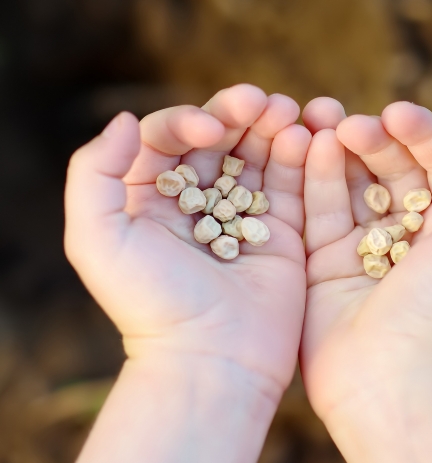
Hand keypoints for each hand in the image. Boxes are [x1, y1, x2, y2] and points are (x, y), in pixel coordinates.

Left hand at [64, 85, 309, 402]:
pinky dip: (300, 158)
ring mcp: (242, 215)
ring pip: (258, 155)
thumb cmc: (150, 305)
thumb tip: (124, 120)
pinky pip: (292, 185)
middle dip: (240, 114)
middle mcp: (197, 202)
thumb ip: (93, 173)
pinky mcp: (281, 232)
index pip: (169, 138)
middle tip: (263, 102)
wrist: (211, 361)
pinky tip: (306, 137)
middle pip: (220, 139)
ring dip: (274, 128)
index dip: (189, 119)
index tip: (211, 128)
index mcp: (152, 198)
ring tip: (290, 112)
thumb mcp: (96, 240)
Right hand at [299, 98, 431, 418]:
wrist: (390, 385)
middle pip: (387, 166)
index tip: (396, 113)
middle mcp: (406, 231)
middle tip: (349, 122)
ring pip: (348, 181)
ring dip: (335, 147)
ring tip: (319, 119)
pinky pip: (317, 208)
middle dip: (370, 137)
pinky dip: (313, 177)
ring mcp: (361, 243)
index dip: (418, 131)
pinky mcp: (322, 258)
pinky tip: (308, 148)